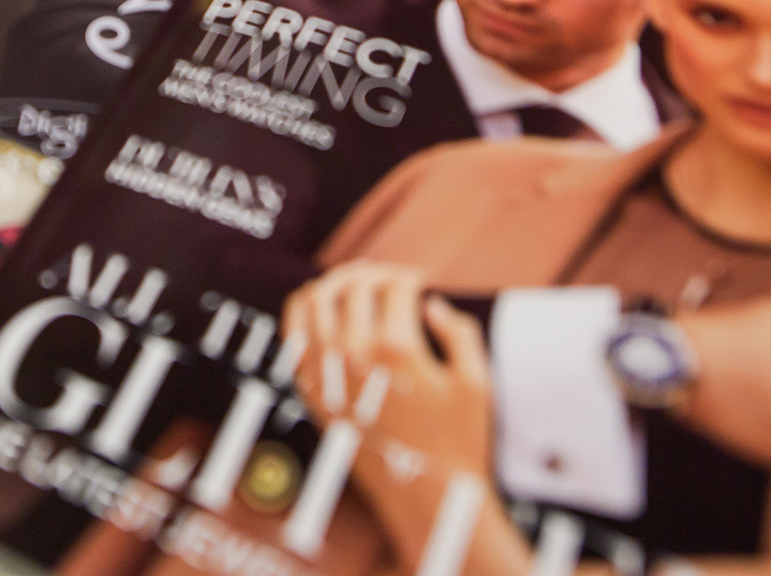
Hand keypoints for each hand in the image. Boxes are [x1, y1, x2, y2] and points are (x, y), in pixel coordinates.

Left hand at [281, 261, 491, 486]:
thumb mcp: (477, 383)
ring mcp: (327, 373)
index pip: (394, 286)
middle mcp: (354, 355)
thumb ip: (459, 333)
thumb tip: (431, 305)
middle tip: (390, 278)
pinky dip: (304, 311)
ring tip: (355, 284)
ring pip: (315, 301)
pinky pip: (293, 335)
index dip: (410, 276)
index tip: (420, 282)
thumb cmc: (458, 443)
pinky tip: (321, 309)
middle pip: (354, 286)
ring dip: (336, 283)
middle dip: (375, 273)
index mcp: (396, 348)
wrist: (425, 498)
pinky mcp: (311, 392)